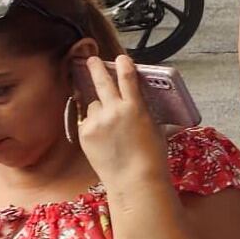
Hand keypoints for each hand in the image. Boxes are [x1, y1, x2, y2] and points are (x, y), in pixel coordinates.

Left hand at [73, 54, 165, 187]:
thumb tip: (139, 103)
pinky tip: (102, 137)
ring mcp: (96, 122)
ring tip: (108, 124)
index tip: (120, 58)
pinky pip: (86, 121)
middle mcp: (114, 110)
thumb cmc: (152, 157)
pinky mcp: (84, 133)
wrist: (134, 180)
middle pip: (101, 82)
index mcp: (135, 107)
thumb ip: (144, 112)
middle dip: (95, 68)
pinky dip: (93, 124)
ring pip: (93, 104)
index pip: (127, 78)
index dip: (123, 65)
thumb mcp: (155, 128)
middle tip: (90, 60)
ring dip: (98, 107)